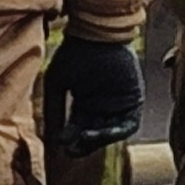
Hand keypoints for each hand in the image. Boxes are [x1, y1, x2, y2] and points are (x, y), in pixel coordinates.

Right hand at [44, 31, 144, 155]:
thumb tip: (50, 139)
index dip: (70, 139)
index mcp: (85, 101)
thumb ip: (53, 109)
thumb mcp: (56, 83)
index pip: (78, 128)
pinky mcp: (134, 99)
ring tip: (85, 139)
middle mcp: (102, 105)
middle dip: (84, 144)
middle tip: (73, 150)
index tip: (61, 146)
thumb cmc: (74, 53)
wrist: (96, 33)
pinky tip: (102, 133)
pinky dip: (116, 132)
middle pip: (94, 133)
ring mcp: (119, 103)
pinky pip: (128, 124)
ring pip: (110, 131)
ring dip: (98, 139)